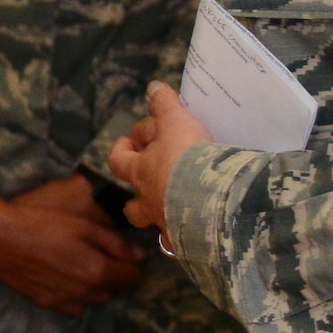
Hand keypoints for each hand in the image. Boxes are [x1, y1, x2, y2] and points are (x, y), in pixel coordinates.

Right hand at [0, 180, 144, 317]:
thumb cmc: (42, 223)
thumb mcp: (82, 224)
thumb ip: (113, 242)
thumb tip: (138, 255)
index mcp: (98, 270)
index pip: (132, 276)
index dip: (133, 263)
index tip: (126, 253)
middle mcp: (86, 292)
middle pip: (115, 289)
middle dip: (115, 274)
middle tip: (104, 254)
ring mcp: (66, 301)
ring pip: (96, 299)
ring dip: (98, 285)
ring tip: (84, 264)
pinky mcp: (48, 304)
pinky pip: (74, 306)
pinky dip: (78, 296)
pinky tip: (67, 278)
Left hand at [109, 82, 214, 241]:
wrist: (213, 201)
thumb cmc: (189, 157)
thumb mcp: (177, 122)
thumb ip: (165, 105)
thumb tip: (153, 87)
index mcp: (141, 173)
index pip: (119, 160)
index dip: (122, 150)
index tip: (129, 142)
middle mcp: (149, 202)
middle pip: (132, 205)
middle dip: (137, 193)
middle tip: (150, 179)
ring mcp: (167, 226)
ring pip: (156, 226)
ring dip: (161, 217)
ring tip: (175, 209)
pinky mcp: (190, 244)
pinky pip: (184, 244)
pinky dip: (188, 238)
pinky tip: (198, 233)